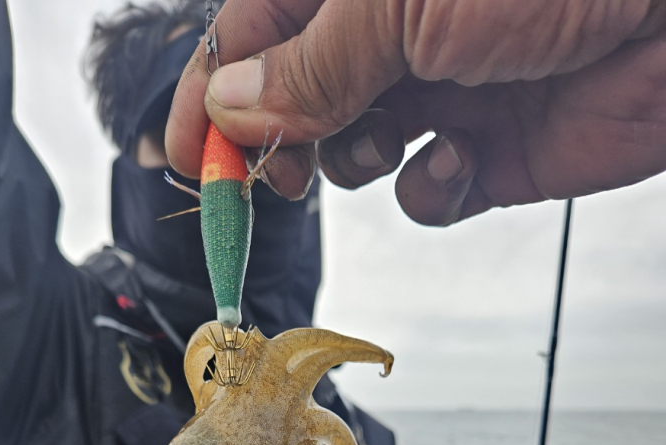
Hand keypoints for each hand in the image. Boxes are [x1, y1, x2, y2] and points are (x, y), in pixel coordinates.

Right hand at [166, 0, 665, 221]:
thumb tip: (235, 108)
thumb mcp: (404, 0)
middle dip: (281, 143)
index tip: (187, 155)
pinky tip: (458, 164)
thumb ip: (312, 63)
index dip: (213, 96)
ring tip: (384, 143)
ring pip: (355, 151)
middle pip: (299, 98)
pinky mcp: (491, 149)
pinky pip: (426, 191)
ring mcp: (444, 88)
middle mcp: (397, 29)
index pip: (255, 32)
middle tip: (277, 176)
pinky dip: (428, 191)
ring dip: (354, 162)